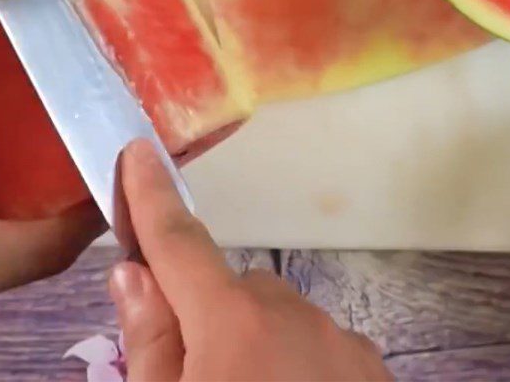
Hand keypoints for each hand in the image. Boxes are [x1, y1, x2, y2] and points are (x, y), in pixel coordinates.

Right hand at [109, 139, 392, 380]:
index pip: (179, 242)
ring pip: (276, 322)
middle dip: (203, 316)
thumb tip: (134, 275)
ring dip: (251, 347)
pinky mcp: (375, 372)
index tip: (139, 150)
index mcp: (233, 323)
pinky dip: (293, 367)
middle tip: (188, 376)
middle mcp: (295, 315)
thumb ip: (150, 346)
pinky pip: (316, 349)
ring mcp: (343, 344)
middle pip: (229, 291)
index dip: (151, 196)